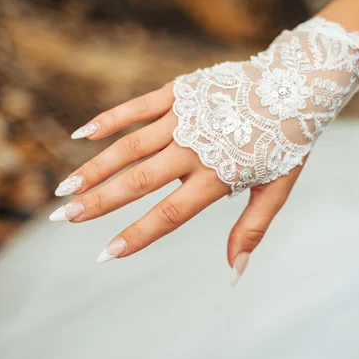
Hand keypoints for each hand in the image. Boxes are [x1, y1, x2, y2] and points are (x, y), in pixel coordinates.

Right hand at [49, 84, 300, 284]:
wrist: (294, 84)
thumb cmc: (285, 141)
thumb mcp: (277, 188)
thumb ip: (252, 229)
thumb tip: (234, 273)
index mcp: (217, 176)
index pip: (169, 213)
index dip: (136, 235)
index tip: (105, 254)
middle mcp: (194, 148)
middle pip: (139, 180)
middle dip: (99, 202)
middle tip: (64, 217)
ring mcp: (183, 118)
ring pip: (130, 146)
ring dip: (95, 167)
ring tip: (66, 187)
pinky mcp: (178, 93)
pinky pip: (137, 107)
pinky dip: (109, 120)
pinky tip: (81, 134)